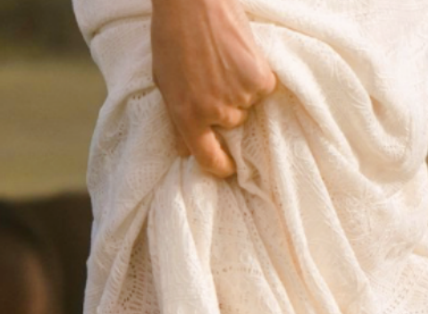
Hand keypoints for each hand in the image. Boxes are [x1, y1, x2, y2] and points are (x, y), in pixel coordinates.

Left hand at [151, 0, 277, 179]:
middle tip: (215, 75)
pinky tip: (241, 53)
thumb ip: (175, 118)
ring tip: (225, 58)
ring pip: (249, 104)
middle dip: (228, 106)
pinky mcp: (259, 79)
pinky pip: (264, 87)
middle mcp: (215, 112)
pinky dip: (257, 73)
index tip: (228, 165)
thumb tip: (184, 150)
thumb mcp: (163, 80)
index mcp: (187, 116)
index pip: (209, 159)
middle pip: (233, 124)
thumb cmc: (172, 33)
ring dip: (241, 87)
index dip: (220, 166)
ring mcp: (239, 96)